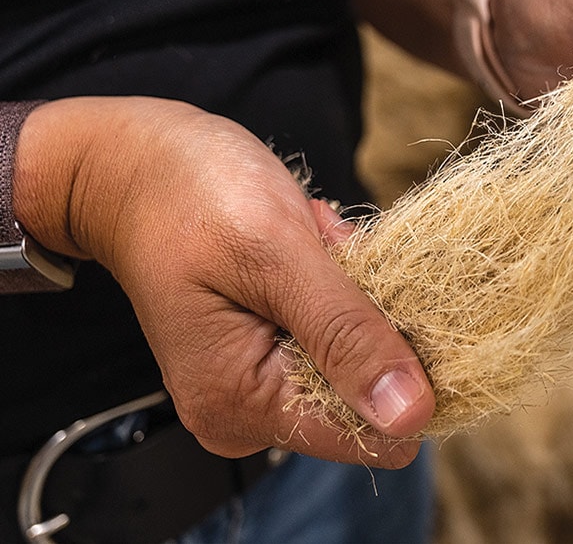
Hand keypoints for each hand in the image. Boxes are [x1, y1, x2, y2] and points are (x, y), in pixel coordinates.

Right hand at [14, 97, 434, 466]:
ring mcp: (259, 384)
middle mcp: (249, 414)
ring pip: (360, 351)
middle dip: (366, 314)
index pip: (371, 431)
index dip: (404, 368)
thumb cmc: (190, 195)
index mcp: (243, 406)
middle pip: (369, 389)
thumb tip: (411, 417)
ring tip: (304, 242)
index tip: (376, 293)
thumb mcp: (276, 254)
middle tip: (319, 252)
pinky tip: (303, 246)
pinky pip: (339, 328)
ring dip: (352, 289)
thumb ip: (344, 334)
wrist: (135, 166)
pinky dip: (337, 282)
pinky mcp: (269, 352)